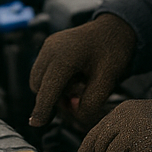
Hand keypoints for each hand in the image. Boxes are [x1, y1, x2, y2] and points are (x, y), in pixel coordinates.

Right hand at [28, 13, 136, 128]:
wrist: (116, 28)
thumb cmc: (114, 50)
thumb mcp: (108, 80)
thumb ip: (91, 102)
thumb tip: (74, 113)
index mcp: (65, 56)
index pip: (48, 89)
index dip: (42, 109)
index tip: (36, 123)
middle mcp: (51, 49)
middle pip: (38, 86)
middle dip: (52, 99)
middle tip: (77, 101)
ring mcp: (48, 46)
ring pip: (38, 79)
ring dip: (52, 90)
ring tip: (78, 86)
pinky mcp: (49, 46)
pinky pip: (43, 71)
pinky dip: (53, 80)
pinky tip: (73, 77)